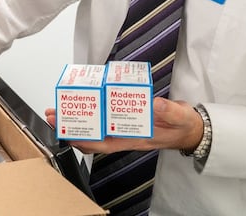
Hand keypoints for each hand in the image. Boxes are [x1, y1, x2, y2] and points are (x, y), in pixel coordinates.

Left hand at [44, 97, 202, 153]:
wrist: (191, 128)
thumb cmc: (183, 125)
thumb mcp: (180, 117)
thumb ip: (168, 110)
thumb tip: (153, 103)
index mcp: (135, 138)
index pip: (104, 143)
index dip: (84, 139)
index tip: (67, 132)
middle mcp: (125, 135)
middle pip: (92, 135)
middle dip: (71, 127)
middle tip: (54, 114)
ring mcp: (124, 127)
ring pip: (94, 127)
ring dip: (76, 120)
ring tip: (59, 110)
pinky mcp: (126, 118)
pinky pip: (104, 118)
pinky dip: (91, 112)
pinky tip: (83, 103)